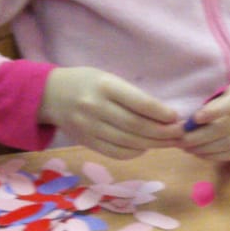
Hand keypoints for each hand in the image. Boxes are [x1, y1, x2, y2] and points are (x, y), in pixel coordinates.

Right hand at [39, 67, 184, 158]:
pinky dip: (135, 152)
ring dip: (153, 144)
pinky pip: (115, 152)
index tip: (177, 117)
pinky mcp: (86, 142)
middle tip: (180, 134)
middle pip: (136, 126)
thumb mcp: (107, 78)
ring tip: (170, 142)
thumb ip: (131, 95)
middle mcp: (96, 107)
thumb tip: (164, 115)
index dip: (161, 113)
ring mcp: (89, 127)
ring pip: (128, 142)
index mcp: (104, 86)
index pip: (139, 103)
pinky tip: (146, 147)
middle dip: (163, 133)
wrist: (49, 94)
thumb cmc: (86, 82)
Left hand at [180, 82, 229, 161]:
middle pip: (226, 127)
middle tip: (182, 141)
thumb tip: (186, 125)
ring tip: (188, 149)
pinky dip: (214, 156)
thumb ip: (208, 107)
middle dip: (200, 136)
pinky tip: (201, 154)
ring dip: (205, 149)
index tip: (194, 119)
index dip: (213, 111)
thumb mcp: (224, 96)